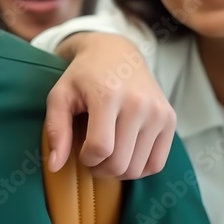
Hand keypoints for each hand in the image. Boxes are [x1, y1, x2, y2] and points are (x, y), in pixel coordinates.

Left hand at [44, 32, 174, 178]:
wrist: (117, 53)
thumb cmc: (83, 76)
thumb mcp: (60, 95)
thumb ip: (55, 130)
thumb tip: (54, 166)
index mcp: (108, 95)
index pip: (100, 148)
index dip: (86, 159)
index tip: (80, 151)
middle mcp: (138, 103)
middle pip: (120, 163)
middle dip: (100, 169)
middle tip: (92, 157)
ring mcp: (158, 112)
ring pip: (137, 168)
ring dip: (118, 171)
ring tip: (107, 155)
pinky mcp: (170, 119)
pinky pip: (156, 164)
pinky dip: (139, 168)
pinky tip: (125, 155)